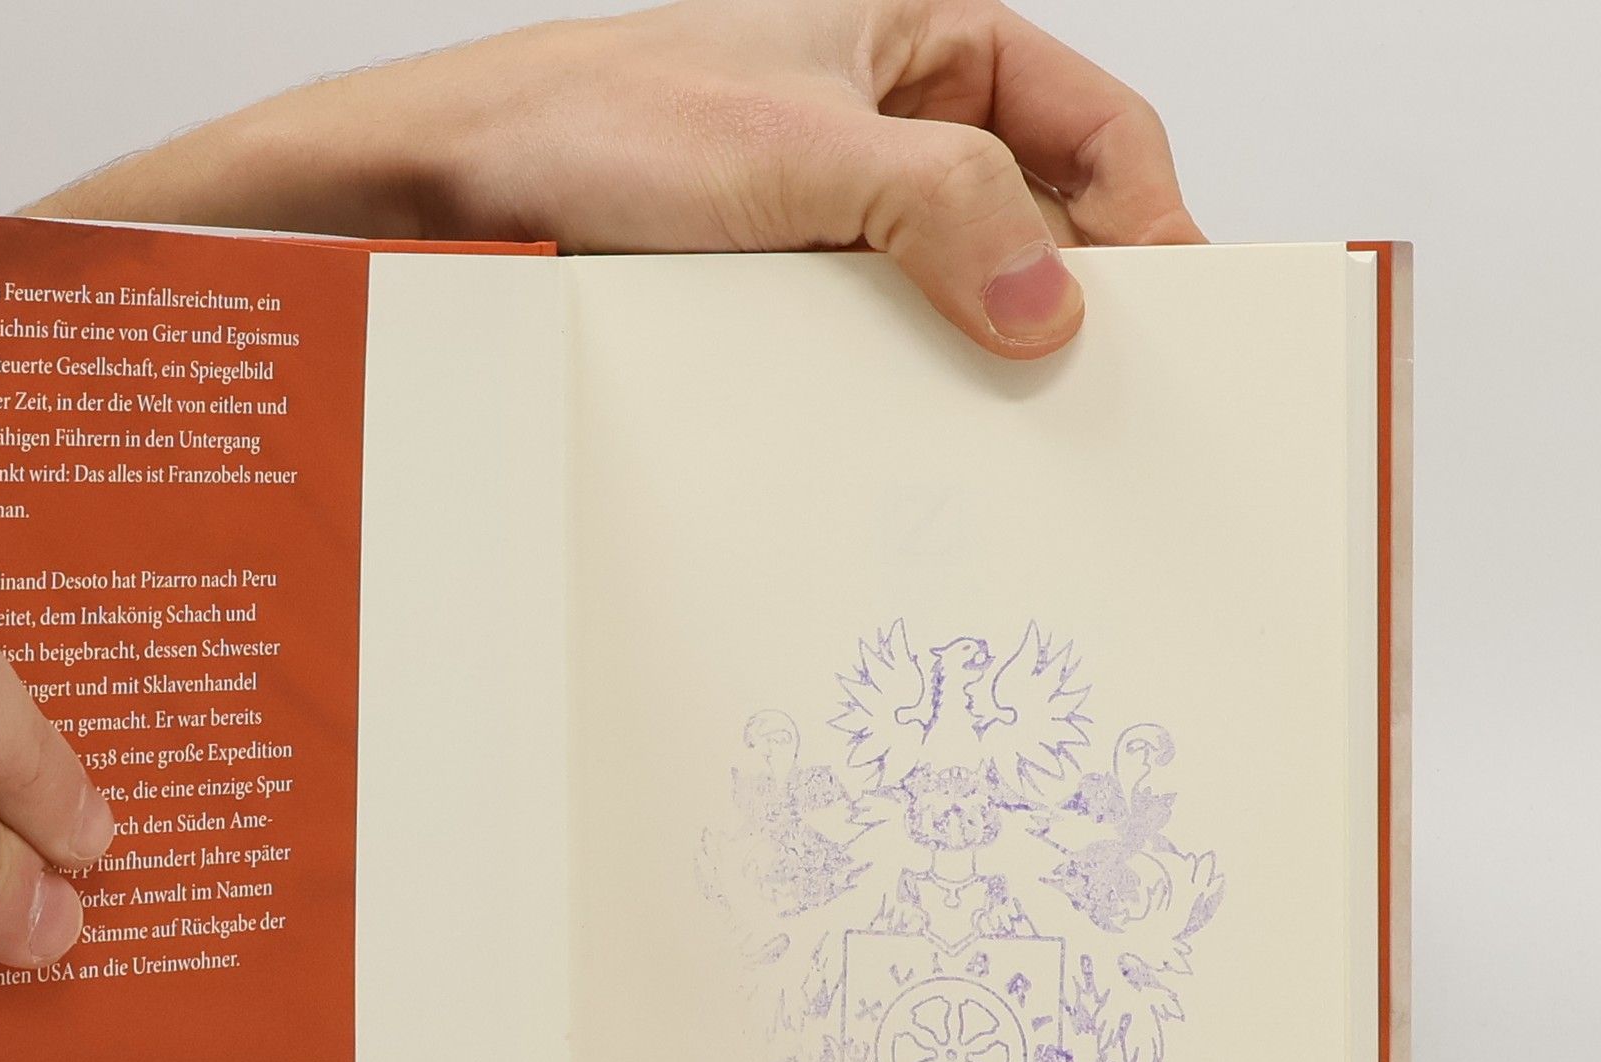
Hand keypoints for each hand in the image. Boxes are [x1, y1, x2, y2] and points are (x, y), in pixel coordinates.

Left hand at [227, 0, 1203, 359]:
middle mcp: (891, 129)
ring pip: (962, 289)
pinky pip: (882, 342)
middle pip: (1041, 216)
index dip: (1151, 220)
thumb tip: (1053, 301)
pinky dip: (910, 387)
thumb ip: (937, 211)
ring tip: (1020, 438)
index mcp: (921, 43)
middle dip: (1077, 301)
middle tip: (1108, 400)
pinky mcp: (787, 291)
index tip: (1181, 319)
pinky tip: (919, 443)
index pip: (1093, 128)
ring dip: (988, 357)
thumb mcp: (792, 153)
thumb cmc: (598, 125)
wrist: (456, 194)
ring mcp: (840, 219)